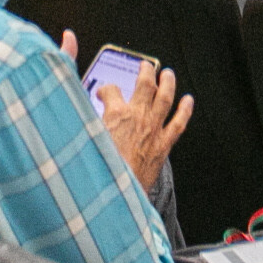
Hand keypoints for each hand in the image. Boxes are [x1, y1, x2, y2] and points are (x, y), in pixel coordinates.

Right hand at [61, 31, 192, 190]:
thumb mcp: (83, 136)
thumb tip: (73, 106)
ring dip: (167, 82)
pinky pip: (179, 123)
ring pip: (165, 97)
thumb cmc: (98, 169)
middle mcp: (136, 116)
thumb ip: (80, 117)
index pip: (110, 90)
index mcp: (114, 113)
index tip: (103, 92)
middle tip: (145, 66)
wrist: (114, 197)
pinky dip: (185, 110)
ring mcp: (152, 129)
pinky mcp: (163, 145)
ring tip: (168, 73)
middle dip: (145, 72)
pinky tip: (188, 101)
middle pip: (144, 84)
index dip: (106, 88)